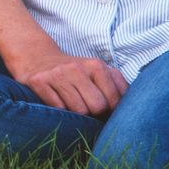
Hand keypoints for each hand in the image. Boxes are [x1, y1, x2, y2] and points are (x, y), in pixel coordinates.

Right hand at [11, 47, 127, 116]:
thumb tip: (133, 109)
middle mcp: (76, 68)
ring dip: (76, 113)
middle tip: (86, 107)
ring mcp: (56, 74)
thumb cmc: (73, 70)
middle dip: (93, 112)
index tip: (103, 109)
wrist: (35, 55)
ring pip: (78, 110)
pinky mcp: (38, 81)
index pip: (113, 101)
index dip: (110, 110)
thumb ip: (118, 85)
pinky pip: (57, 108)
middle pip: (97, 107)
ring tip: (71, 103)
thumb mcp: (97, 70)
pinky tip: (57, 100)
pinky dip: (59, 109)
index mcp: (96, 65)